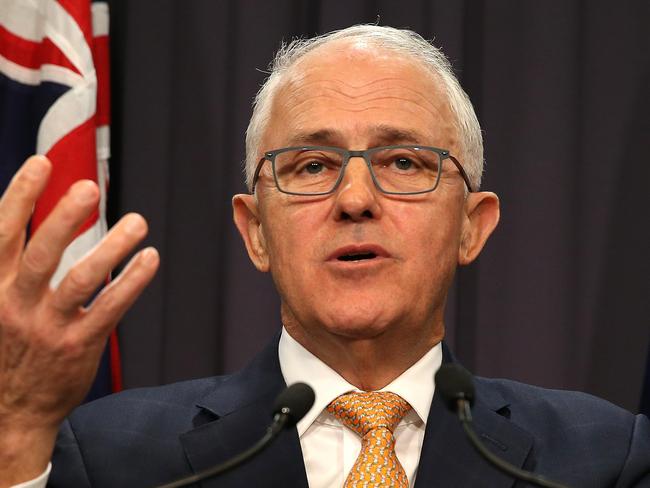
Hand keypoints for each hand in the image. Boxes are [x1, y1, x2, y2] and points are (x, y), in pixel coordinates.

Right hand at [0, 155, 158, 484]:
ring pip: (80, 280)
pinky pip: (109, 308)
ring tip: (138, 222)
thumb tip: (20, 218)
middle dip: (63, 216)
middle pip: (40, 252)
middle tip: (89, 187)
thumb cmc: (7, 348)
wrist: (9, 411)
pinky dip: (131, 281)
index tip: (40, 164)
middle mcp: (15, 304)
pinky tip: (149, 258)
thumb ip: (8, 266)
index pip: (1, 233)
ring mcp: (47, 327)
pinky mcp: (78, 345)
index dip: (19, 196)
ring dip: (111, 247)